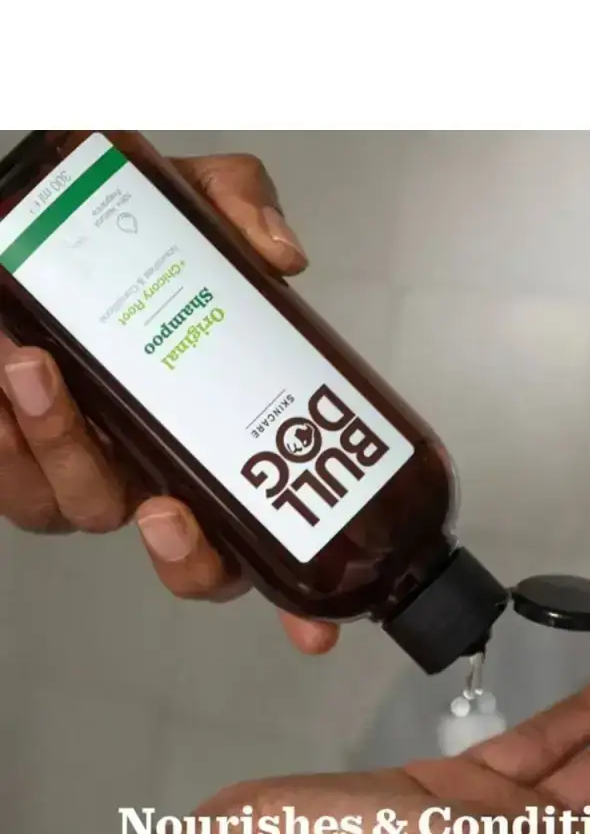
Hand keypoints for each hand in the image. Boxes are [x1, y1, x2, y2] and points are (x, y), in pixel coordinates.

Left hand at [0, 152, 337, 656]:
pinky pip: (15, 487)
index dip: (294, 599)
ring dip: (66, 455)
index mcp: (216, 437)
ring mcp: (89, 474)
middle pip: (195, 565)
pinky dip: (10, 440)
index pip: (268, 536)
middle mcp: (161, 472)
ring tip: (40, 372)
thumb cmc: (104, 236)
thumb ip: (239, 208)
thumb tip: (279, 254)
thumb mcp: (184, 201)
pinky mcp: (16, 463)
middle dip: (185, 555)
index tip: (315, 631)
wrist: (12, 234)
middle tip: (166, 506)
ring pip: (87, 514)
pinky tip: (9, 379)